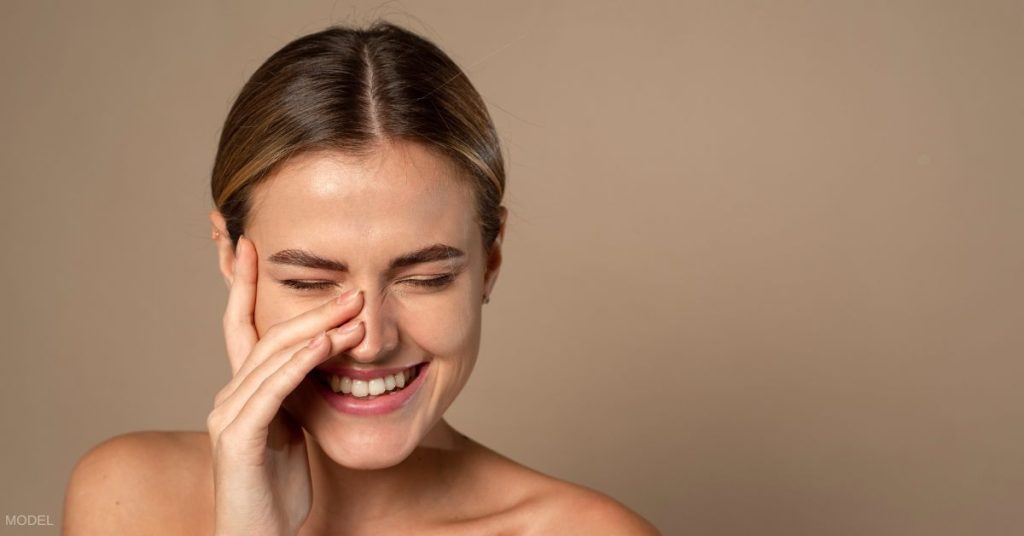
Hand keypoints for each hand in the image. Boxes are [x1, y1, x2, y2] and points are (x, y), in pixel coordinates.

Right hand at [206, 235, 364, 535]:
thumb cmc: (275, 491)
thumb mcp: (292, 432)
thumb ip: (298, 395)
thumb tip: (326, 360)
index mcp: (243, 393)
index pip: (241, 327)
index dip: (244, 285)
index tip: (252, 245)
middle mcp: (229, 397)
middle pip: (266, 335)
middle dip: (309, 306)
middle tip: (351, 286)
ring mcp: (229, 417)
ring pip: (271, 357)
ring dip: (315, 329)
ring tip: (353, 309)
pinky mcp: (239, 440)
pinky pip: (272, 391)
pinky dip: (301, 364)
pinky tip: (326, 346)